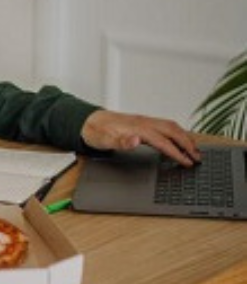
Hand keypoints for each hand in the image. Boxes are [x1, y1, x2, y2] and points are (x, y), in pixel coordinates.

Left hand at [81, 110, 200, 166]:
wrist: (86, 122)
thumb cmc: (94, 132)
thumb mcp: (103, 140)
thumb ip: (120, 141)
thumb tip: (135, 140)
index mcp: (136, 127)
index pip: (163, 141)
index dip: (177, 152)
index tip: (188, 162)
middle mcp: (142, 122)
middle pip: (172, 130)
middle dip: (187, 143)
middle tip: (198, 157)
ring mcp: (142, 121)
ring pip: (170, 126)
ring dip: (184, 137)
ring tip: (194, 149)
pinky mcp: (141, 123)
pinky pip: (164, 126)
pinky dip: (176, 133)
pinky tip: (177, 141)